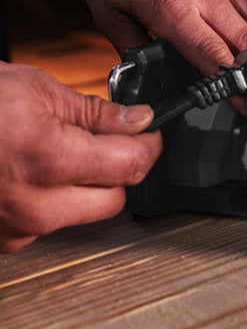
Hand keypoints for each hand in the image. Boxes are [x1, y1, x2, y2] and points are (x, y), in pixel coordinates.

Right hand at [0, 61, 161, 252]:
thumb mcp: (37, 89)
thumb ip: (96, 113)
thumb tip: (139, 120)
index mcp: (47, 158)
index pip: (131, 166)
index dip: (149, 145)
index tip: (150, 132)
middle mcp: (32, 204)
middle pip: (115, 198)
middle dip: (123, 168)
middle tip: (116, 139)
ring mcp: (14, 227)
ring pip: (84, 214)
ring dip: (90, 184)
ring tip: (67, 150)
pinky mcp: (1, 239)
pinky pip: (50, 223)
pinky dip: (57, 198)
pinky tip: (39, 171)